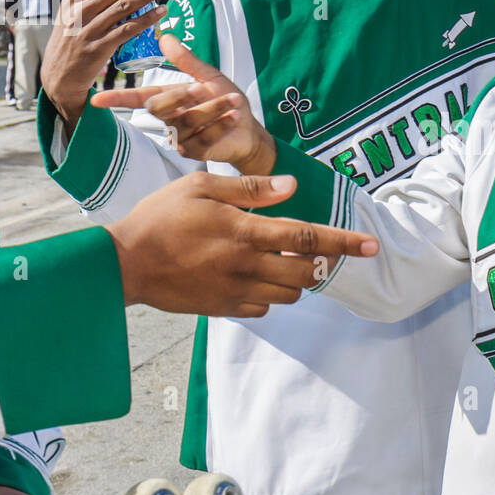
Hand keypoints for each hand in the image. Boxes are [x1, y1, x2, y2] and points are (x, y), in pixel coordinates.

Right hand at [41, 0, 177, 133]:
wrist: (57, 79)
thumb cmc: (71, 46)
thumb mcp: (72, 20)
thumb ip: (92, 4)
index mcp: (73, 1)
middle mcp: (78, 12)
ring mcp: (87, 31)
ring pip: (124, 6)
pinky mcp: (98, 49)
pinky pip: (126, 30)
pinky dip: (146, 19)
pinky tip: (161, 11)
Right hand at [92, 34, 275, 175]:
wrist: (250, 130)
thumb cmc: (228, 102)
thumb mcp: (209, 77)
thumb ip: (187, 61)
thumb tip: (165, 37)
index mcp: (169, 98)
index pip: (139, 98)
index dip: (118, 99)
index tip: (96, 99)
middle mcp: (170, 118)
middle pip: (158, 107)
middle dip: (178, 96)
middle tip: (200, 89)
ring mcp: (180, 137)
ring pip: (185, 121)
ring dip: (211, 108)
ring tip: (232, 100)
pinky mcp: (194, 152)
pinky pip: (202, 138)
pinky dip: (220, 124)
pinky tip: (233, 116)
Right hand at [105, 171, 377, 317]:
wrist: (122, 264)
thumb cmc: (161, 216)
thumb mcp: (201, 187)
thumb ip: (251, 189)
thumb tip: (293, 186)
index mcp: (244, 231)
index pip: (308, 237)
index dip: (345, 242)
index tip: (372, 245)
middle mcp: (245, 265)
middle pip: (307, 272)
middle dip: (323, 263)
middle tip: (319, 250)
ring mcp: (235, 291)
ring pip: (290, 294)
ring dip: (298, 279)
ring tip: (282, 259)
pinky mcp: (223, 309)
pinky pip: (264, 308)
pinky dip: (271, 294)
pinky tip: (255, 276)